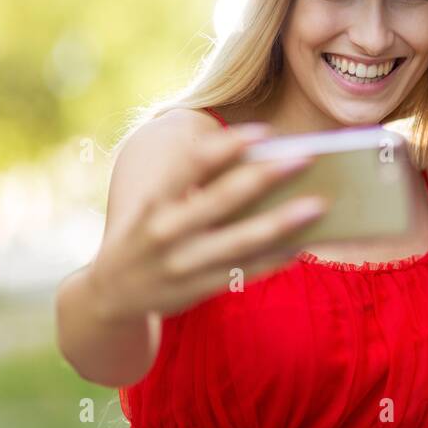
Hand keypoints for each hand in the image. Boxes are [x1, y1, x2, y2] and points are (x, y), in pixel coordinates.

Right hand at [88, 123, 328, 321]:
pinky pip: (245, 272)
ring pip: (242, 241)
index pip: (192, 164)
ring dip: (283, 222)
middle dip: (268, 177)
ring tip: (318, 205)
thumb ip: (192, 185)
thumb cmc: (146, 233)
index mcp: (155, 200)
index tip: (265, 131)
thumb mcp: (155, 205)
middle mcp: (165, 231)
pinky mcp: (197, 291)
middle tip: (307, 158)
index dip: (228, 146)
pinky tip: (303, 244)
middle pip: (224, 199)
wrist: (108, 296)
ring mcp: (182, 265)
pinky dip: (276, 258)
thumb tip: (258, 164)